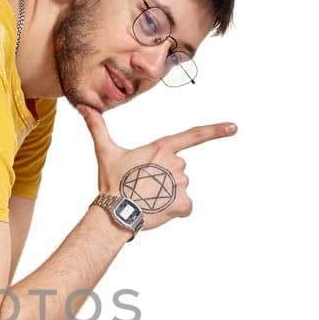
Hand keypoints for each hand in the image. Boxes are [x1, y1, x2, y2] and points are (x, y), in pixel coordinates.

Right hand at [77, 104, 237, 232]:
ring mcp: (180, 184)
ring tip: (147, 199)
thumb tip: (83, 107)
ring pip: (180, 188)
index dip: (214, 131)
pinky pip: (186, 206)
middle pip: (178, 169)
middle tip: (142, 185)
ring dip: (167, 195)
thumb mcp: (105, 152)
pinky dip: (175, 210)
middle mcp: (175, 164)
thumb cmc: (111, 181)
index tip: (234, 127)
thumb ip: (97, 127)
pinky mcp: (183, 203)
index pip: (193, 136)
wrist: (115, 212)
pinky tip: (158, 211)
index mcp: (161, 148)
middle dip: (164, 178)